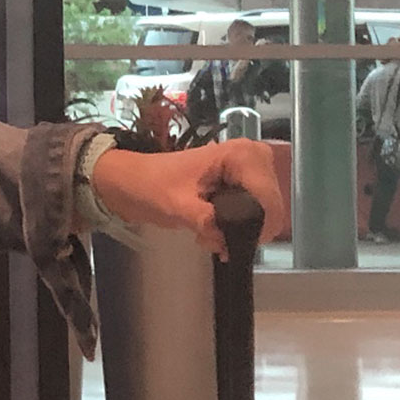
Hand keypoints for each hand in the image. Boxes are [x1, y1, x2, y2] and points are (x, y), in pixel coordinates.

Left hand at [90, 140, 287, 257]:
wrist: (129, 181)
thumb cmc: (150, 186)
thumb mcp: (177, 206)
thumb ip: (207, 221)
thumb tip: (228, 239)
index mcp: (241, 155)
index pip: (269, 198)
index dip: (256, 227)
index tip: (230, 244)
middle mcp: (253, 157)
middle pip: (270, 207)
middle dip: (245, 231)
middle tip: (213, 241)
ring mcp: (250, 170)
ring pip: (263, 213)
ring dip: (237, 232)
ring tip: (207, 237)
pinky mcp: (242, 183)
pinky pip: (253, 212)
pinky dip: (235, 227)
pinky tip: (211, 233)